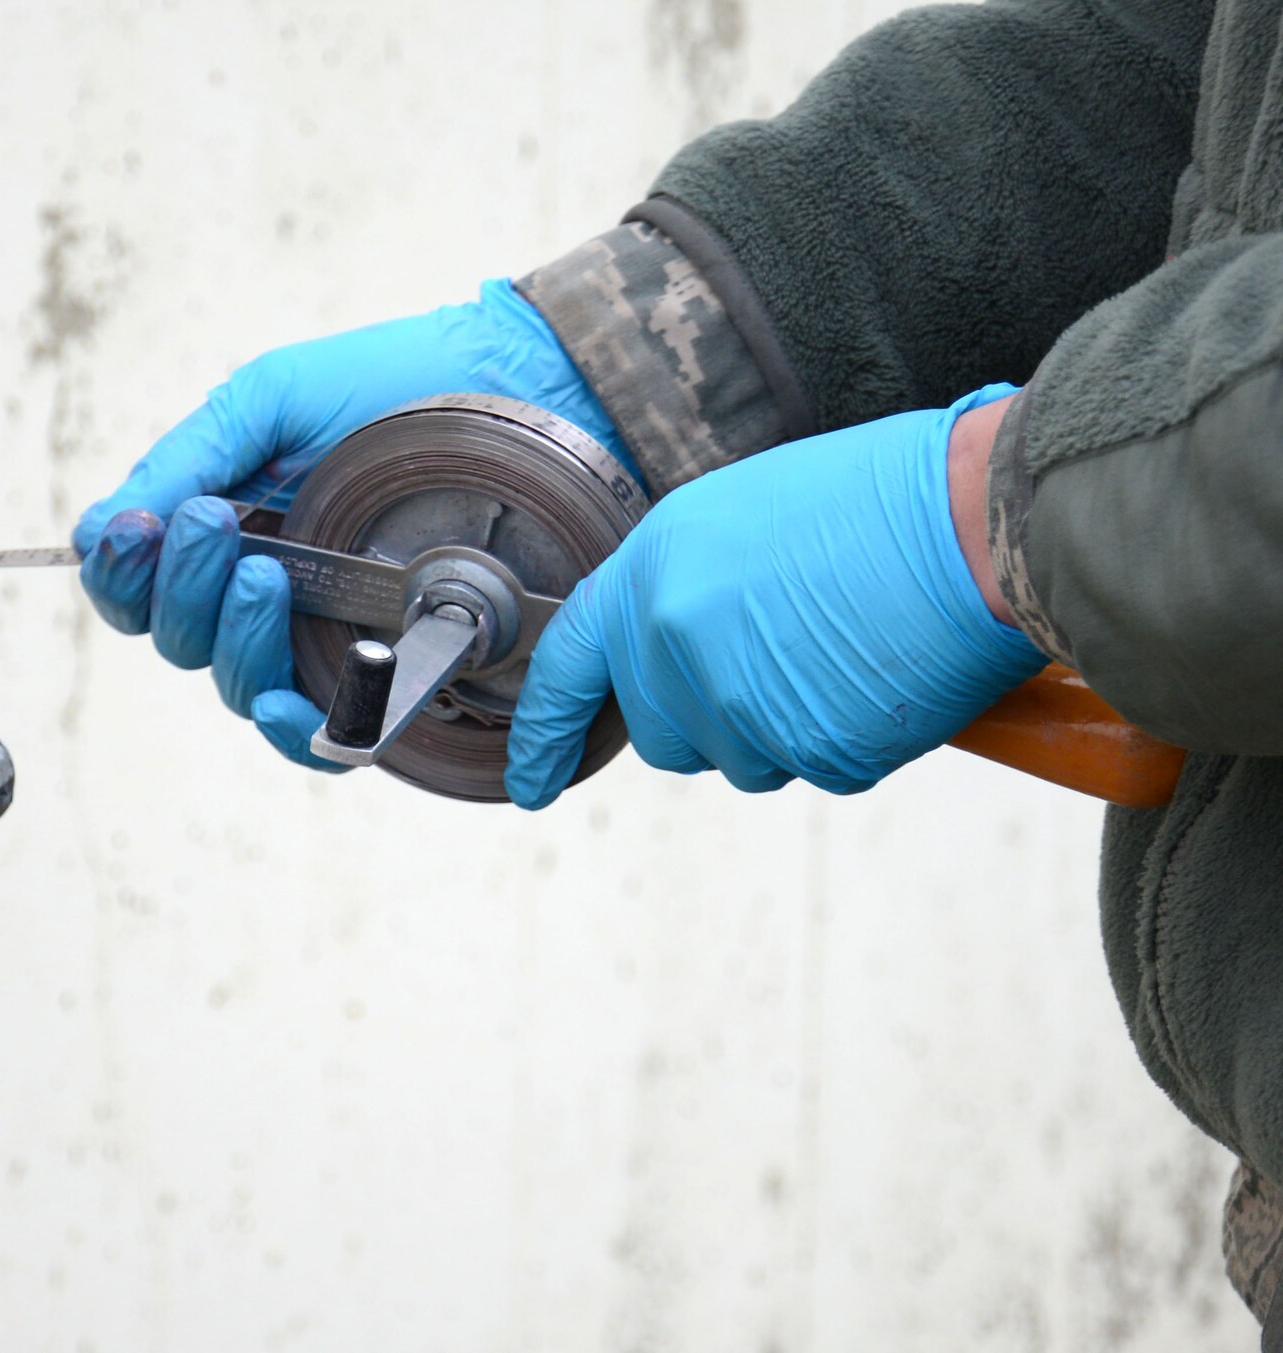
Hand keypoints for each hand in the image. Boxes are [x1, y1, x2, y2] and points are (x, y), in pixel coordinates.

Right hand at [74, 279, 630, 768]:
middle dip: (181, 589)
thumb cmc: (393, 385)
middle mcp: (266, 597)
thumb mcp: (272, 400)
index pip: (136, 590)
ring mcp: (327, 639)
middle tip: (216, 523)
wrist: (517, 386)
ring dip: (235, 638)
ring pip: (240, 689)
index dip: (123, 576)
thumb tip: (95, 534)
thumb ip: (186, 460)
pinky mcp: (392, 676)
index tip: (140, 531)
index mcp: (226, 532)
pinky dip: (301, 726)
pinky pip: (326, 737)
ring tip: (269, 573)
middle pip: (179, 642)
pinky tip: (297, 693)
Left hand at [505, 385, 1048, 804]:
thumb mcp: (744, 517)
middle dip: (711, 714)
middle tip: (786, 654)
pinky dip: (846, 736)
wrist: (976, 519)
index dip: (543, 733)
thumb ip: (685, 589)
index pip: (569, 668)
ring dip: (782, 726)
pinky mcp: (808, 748)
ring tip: (841, 648)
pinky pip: (815, 768)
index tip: (527, 780)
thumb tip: (670, 650)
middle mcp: (674, 641)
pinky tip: (876, 676)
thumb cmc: (878, 501)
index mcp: (652, 571)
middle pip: (662, 733)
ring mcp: (737, 702)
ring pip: (739, 759)